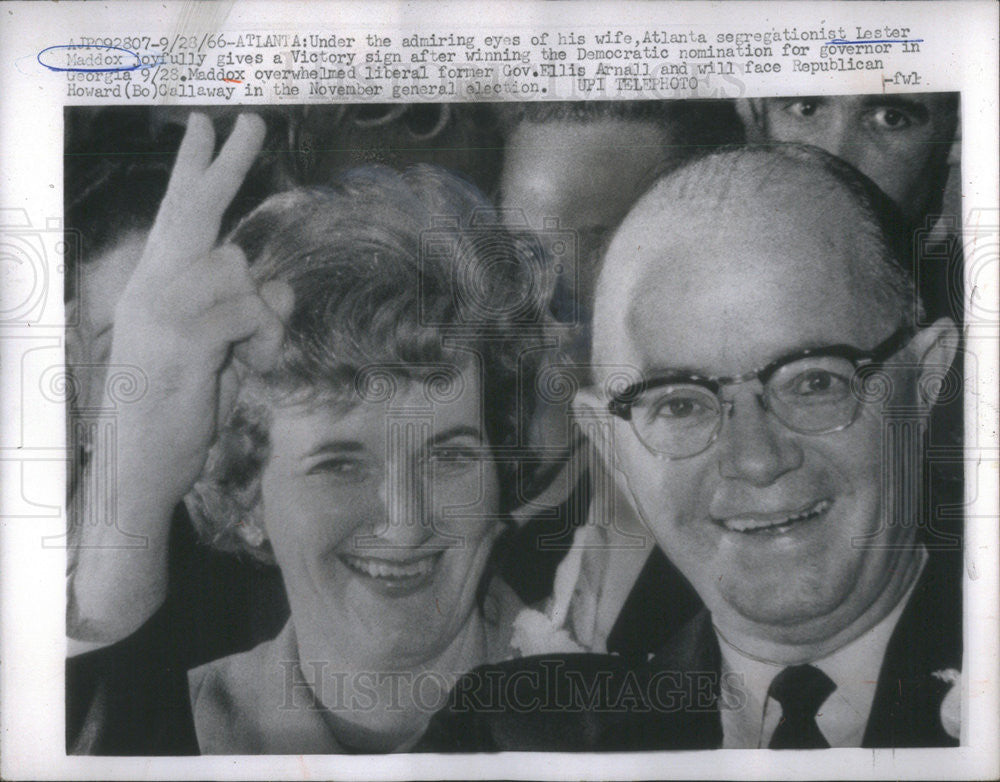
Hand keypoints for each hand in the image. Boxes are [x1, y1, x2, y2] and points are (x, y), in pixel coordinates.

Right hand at [69, 113, 291, 643]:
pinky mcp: (180, 338)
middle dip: (225, 165)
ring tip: (246, 355)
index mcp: (155, 286)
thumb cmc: (178, 407)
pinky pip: (249, 312)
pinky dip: (264, 337)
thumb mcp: (219, 354)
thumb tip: (282, 285)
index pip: (178, 216)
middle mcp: (152, 287)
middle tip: (252, 120)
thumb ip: (245, 316)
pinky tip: (246, 363)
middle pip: (194, 212)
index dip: (195, 172)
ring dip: (263, 313)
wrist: (140, 466)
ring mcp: (160, 309)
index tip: (206, 128)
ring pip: (237, 268)